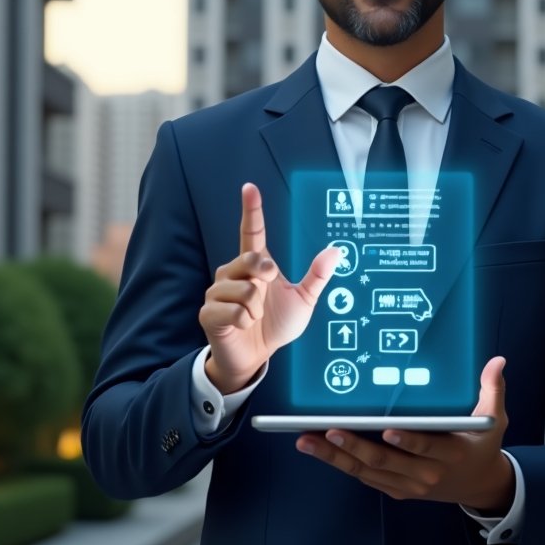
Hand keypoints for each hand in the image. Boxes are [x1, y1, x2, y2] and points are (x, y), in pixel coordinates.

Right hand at [200, 183, 339, 393]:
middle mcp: (233, 273)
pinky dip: (244, 321)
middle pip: (250, 259)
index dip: (251, 209)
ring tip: (253, 316)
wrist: (256, 357)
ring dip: (257, 308)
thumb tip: (336, 252)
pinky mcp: (208, 312)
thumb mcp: (303, 300)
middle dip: (264, 275)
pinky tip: (242, 325)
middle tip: (266, 289)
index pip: (251, 232)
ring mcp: (218, 291)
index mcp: (255, 266)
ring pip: (245, 290)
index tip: (250, 188)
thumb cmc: (275, 325)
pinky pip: (233, 311)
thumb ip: (317, 276)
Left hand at [296, 357, 513, 511]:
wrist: (480, 486)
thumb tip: (497, 362)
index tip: (387, 429)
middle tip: (330, 429)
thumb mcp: (494, 420)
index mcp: (451, 453)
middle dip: (355, 446)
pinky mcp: (395, 490)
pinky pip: (364, 477)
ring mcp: (408, 485)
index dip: (407, 441)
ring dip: (335, 457)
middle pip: (385, 461)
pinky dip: (341, 464)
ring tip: (307, 440)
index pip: (426, 447)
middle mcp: (426, 474)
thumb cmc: (482, 446)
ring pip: (367, 472)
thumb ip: (492, 390)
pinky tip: (318, 448)